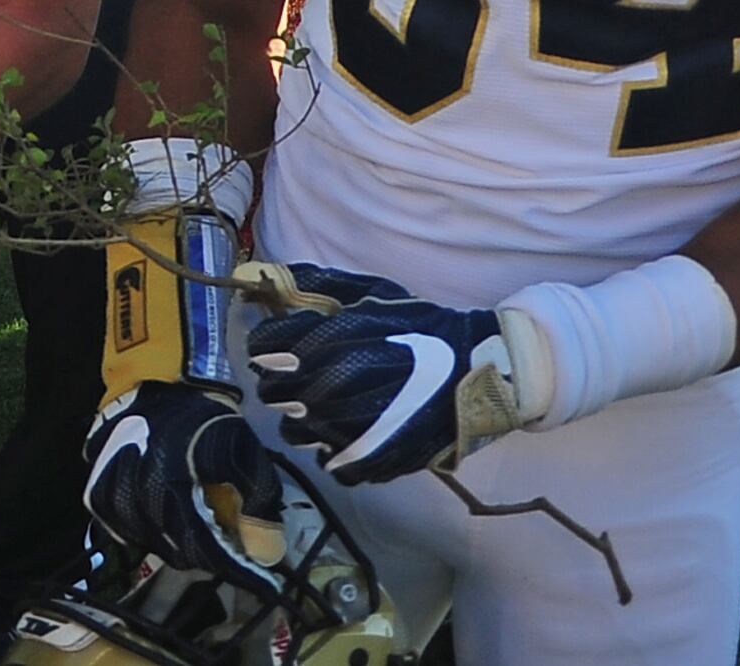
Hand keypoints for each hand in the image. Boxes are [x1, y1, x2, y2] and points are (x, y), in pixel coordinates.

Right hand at [84, 382, 297, 588]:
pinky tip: (169, 509)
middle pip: (184, 555)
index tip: (266, 587)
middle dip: (212, 552)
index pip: (209, 549)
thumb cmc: (201, 416)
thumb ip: (258, 497)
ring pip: (158, 548)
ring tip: (197, 515)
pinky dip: (156, 531)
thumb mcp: (242, 447)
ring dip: (183, 542)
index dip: (239, 572)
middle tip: (230, 538)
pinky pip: (134, 534)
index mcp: (172, 485)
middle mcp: (138, 500)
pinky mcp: (100, 500)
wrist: (153, 386)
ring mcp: (115, 502)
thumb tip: (267, 550)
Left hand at [244, 265, 521, 484]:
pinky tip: (350, 433)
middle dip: (283, 380)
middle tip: (305, 373)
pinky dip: (334, 451)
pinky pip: (329, 464)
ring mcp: (349, 431)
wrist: (475, 368)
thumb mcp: (372, 293)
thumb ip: (318, 285)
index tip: (280, 346)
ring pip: (295, 431)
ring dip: (304, 417)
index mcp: (330, 343)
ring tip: (329, 405)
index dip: (268, 345)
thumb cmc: (420, 326)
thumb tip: (265, 275)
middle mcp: (332, 389)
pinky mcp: (370, 462)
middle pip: (273, 392)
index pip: (264, 348)